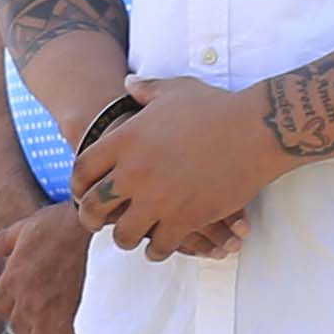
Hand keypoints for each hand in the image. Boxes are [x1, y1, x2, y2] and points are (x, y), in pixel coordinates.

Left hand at [0, 203, 94, 333]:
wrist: (96, 232)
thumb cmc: (63, 226)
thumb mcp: (25, 228)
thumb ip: (0, 241)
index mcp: (11, 282)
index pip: (3, 310)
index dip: (16, 313)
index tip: (28, 313)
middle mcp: (27, 306)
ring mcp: (50, 321)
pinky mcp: (75, 330)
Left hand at [71, 78, 269, 257]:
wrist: (256, 130)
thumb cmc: (216, 107)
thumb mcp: (175, 90)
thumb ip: (146, 89)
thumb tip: (129, 83)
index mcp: (124, 141)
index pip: (82, 171)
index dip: (77, 186)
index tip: (80, 194)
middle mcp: (134, 172)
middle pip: (94, 208)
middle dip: (90, 219)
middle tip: (96, 224)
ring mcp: (158, 199)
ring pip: (124, 234)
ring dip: (125, 238)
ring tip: (130, 237)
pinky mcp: (185, 218)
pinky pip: (159, 246)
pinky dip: (157, 250)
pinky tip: (158, 247)